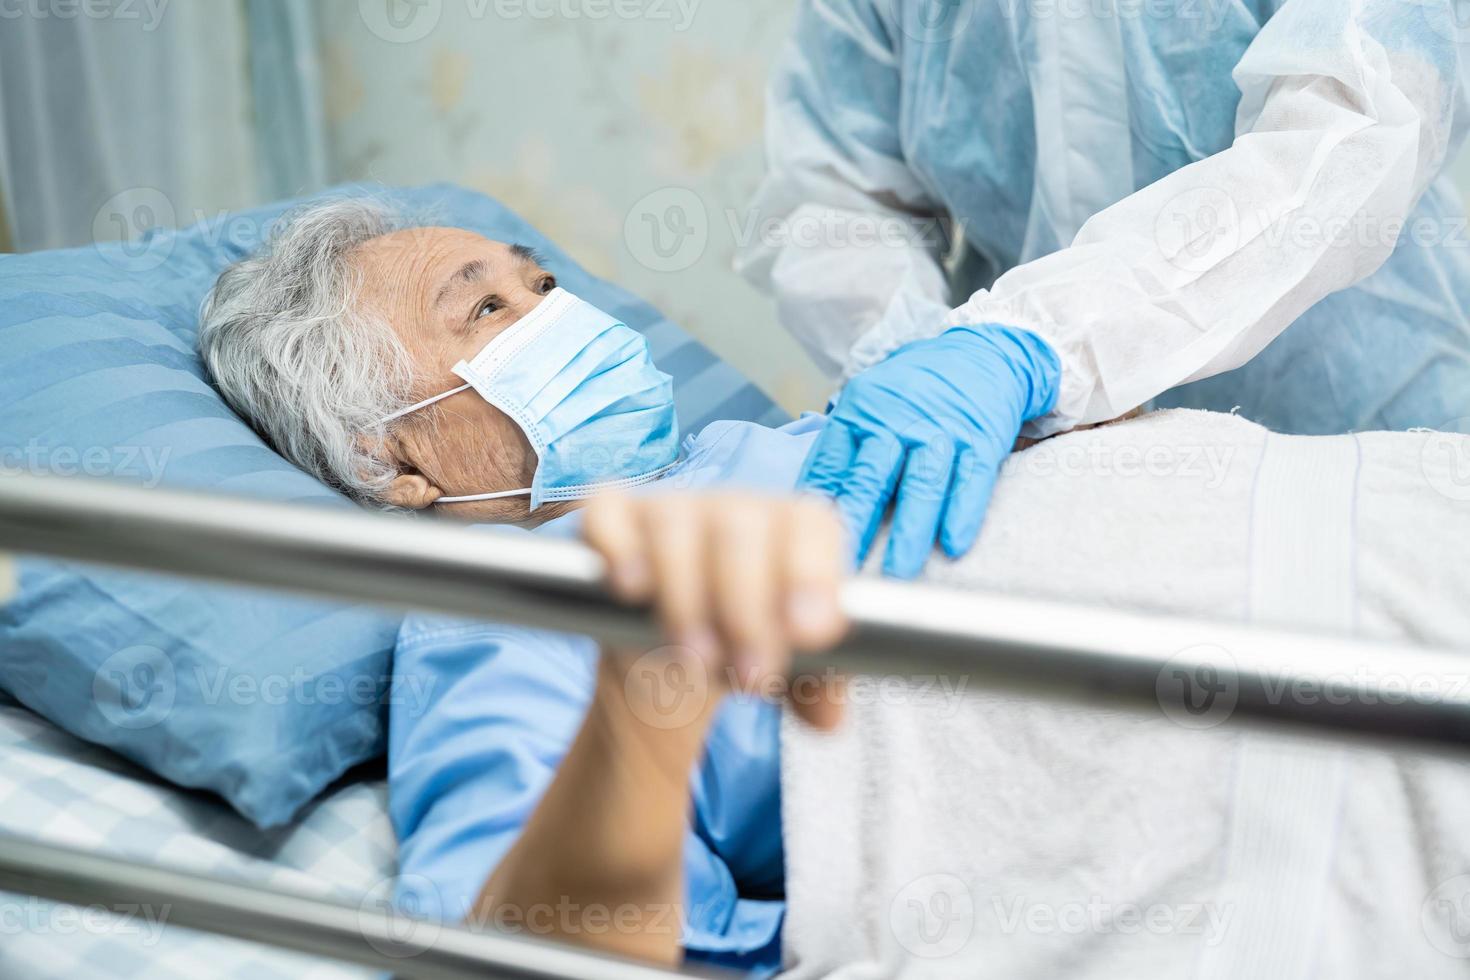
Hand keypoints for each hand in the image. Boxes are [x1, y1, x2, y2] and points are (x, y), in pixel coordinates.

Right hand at [583, 491, 848, 728]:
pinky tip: (631, 589)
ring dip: (685, 596)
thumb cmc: (747, 647)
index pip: (809, 524)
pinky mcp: (614, 520)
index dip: (811, 572)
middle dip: (746, 607)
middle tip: (752, 675)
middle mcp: (734, 507)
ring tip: (695, 660)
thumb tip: (827, 716)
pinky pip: (608, 513)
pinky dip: (618, 546)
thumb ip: (818, 688)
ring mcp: (670, 508)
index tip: (808, 633)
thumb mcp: (791, 673)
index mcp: (793, 529)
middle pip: (741, 531)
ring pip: (675, 529)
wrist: (677, 656)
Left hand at [800, 324, 1059, 577]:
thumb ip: (843, 452)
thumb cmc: (915, 392)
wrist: (983, 352)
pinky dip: (962, 512)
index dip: (817, 510)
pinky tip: (953, 543)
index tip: (804, 549)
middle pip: (871, 478)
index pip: (830, 465)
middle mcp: (898, 420)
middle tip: (841, 570)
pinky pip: (971, 479)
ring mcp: (942, 430)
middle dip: (855, 526)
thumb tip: (809, 510)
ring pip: (921, 483)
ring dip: (909, 531)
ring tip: (898, 571)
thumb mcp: (869, 405)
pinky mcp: (981, 439)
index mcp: (860, 413)